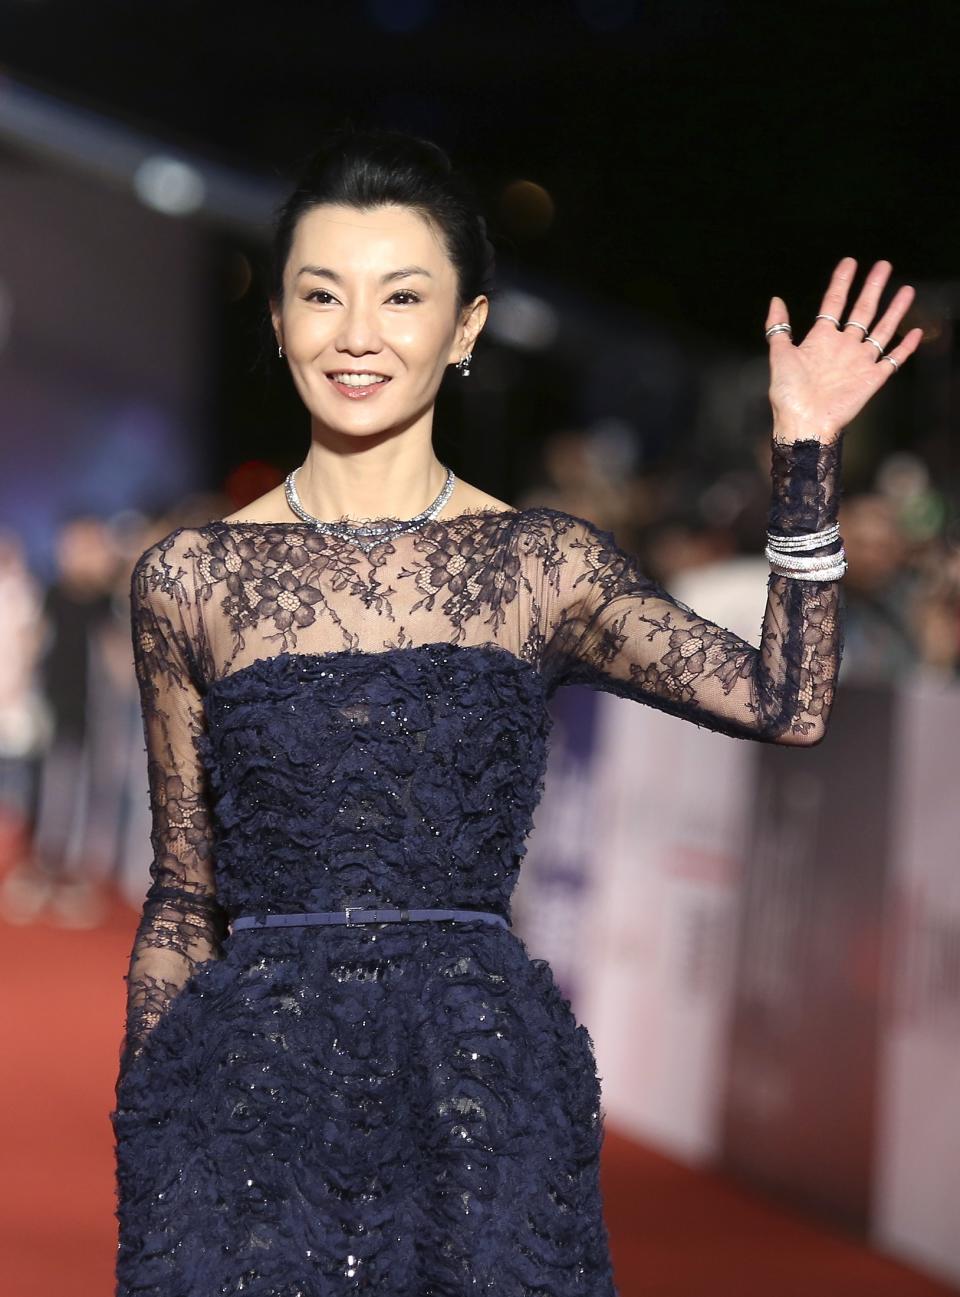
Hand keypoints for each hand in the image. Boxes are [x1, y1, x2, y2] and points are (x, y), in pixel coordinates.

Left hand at [765, 257, 923, 442]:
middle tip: (884, 265)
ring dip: (894, 310)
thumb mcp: (779, 354)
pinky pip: (893, 360)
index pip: (834, 302)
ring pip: (882, 330)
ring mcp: (859, 362)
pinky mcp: (873, 378)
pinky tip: (916, 332)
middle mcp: (843, 347)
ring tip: (906, 289)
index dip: (842, 282)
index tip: (850, 262)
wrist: (803, 422)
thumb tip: (776, 299)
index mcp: (820, 339)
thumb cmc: (788, 394)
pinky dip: (906, 347)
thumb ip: (777, 327)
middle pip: (862, 310)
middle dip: (873, 287)